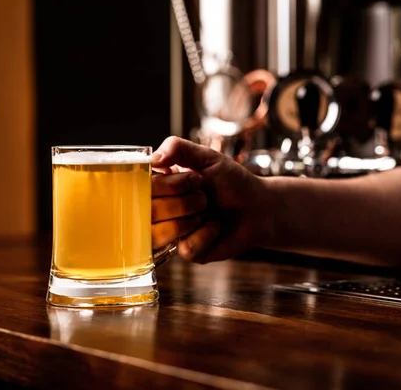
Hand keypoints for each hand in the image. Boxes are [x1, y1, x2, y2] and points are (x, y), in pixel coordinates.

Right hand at [152, 136, 270, 263]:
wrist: (259, 206)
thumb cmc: (232, 181)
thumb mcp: (207, 157)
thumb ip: (178, 148)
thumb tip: (152, 159)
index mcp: (160, 187)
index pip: (141, 189)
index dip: (169, 184)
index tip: (194, 179)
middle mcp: (161, 210)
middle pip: (149, 211)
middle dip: (183, 200)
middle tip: (204, 194)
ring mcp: (172, 233)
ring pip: (160, 233)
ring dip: (190, 217)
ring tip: (207, 210)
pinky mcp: (189, 251)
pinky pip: (186, 247)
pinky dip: (206, 234)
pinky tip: (215, 226)